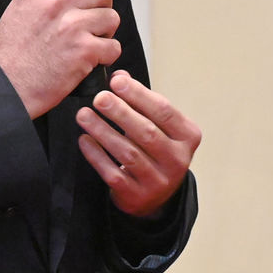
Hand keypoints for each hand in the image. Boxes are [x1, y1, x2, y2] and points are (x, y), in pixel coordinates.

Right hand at [0, 0, 121, 118]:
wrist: (7, 86)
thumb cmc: (11, 55)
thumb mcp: (19, 9)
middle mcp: (57, 4)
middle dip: (101, 5)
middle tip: (90, 19)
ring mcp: (72, 27)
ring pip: (112, 17)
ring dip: (105, 31)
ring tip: (88, 41)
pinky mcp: (84, 51)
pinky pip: (113, 46)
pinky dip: (106, 55)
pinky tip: (90, 59)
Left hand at [77, 70, 201, 217]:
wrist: (155, 196)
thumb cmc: (156, 150)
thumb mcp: (158, 125)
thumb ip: (140, 100)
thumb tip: (119, 76)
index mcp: (188, 136)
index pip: (164, 111)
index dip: (139, 95)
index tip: (116, 81)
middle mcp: (177, 160)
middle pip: (147, 132)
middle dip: (120, 112)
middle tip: (99, 98)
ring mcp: (158, 181)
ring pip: (128, 154)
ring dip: (103, 132)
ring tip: (84, 115)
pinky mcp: (136, 196)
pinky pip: (113, 174)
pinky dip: (97, 156)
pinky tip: (85, 139)